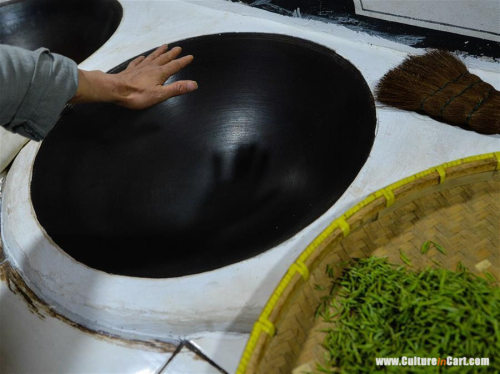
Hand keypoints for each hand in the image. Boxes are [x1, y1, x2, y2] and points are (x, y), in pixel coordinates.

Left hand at [71, 45, 196, 108]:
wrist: (115, 90)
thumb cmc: (137, 94)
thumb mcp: (160, 94)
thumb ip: (177, 88)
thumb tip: (194, 84)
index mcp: (160, 73)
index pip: (175, 66)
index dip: (183, 61)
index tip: (190, 56)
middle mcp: (151, 67)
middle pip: (164, 59)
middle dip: (172, 54)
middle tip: (178, 48)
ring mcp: (140, 68)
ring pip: (152, 57)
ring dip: (159, 52)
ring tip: (164, 46)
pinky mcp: (130, 70)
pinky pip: (138, 62)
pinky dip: (142, 58)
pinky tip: (142, 57)